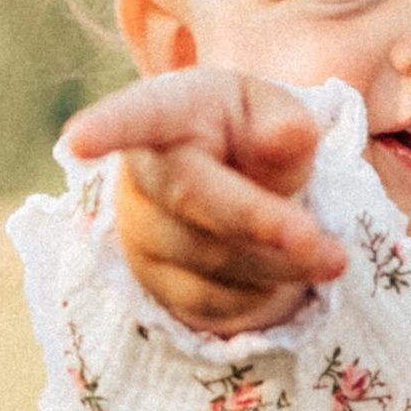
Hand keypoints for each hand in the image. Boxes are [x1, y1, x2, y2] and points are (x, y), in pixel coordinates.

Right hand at [67, 69, 348, 335]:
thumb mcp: (276, 118)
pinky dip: (260, 293)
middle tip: (333, 254)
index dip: (107, 127)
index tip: (77, 140)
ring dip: (280, 267)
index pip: (137, 116)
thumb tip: (294, 135)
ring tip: (332, 257)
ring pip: (210, 259)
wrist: (232, 184)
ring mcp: (140, 228)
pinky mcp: (152, 280)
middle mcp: (142, 169)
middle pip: (192, 200)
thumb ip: (287, 128)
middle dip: (262, 224)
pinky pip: (210, 300)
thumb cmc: (252, 136)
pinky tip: (284, 272)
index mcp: (169, 109)